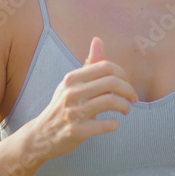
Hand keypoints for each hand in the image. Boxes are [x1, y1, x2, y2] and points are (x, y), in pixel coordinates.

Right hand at [29, 36, 137, 160]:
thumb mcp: (72, 84)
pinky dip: (114, 123)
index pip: (106, 66)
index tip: (126, 84)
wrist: (42, 135)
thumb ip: (89, 65)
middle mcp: (71, 92)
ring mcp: (73, 112)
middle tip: (132, 98)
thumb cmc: (63, 106)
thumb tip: (98, 40)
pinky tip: (113, 123)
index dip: (122, 74)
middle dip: (128, 90)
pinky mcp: (76, 131)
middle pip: (111, 82)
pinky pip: (105, 125)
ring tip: (125, 110)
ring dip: (124, 106)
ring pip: (110, 101)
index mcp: (72, 78)